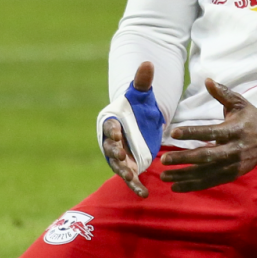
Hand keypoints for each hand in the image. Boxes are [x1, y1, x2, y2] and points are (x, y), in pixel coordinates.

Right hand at [99, 61, 155, 199]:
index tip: (118, 133)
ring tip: (132, 178)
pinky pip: (130, 177)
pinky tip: (144, 194)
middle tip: (123, 157)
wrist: (141, 121)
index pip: (110, 127)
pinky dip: (135, 185)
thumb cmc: (138, 106)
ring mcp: (119, 155)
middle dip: (116, 154)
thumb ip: (143, 82)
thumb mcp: (142, 95)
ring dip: (124, 172)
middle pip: (111, 149)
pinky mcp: (129, 166)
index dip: (113, 131)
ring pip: (119, 166)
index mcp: (112, 122)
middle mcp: (112, 141)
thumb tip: (147, 63)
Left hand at [159, 78, 256, 193]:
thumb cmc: (250, 118)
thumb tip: (207, 80)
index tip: (174, 133)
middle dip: (184, 159)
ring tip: (164, 176)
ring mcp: (233, 165)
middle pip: (206, 156)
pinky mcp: (232, 175)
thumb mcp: (239, 103)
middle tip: (164, 159)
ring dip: (184, 176)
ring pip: (206, 173)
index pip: (211, 132)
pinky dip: (193, 186)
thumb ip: (223, 93)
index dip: (193, 133)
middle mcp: (234, 150)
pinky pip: (210, 182)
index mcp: (234, 130)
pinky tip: (177, 186)